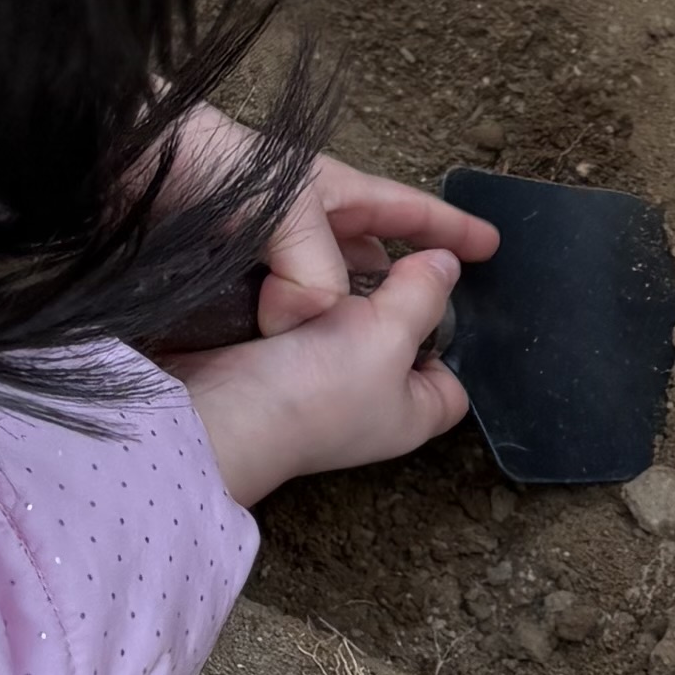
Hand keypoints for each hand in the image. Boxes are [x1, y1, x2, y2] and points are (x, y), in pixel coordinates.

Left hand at [165, 113, 497, 336]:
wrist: (115, 162)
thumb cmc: (204, 162)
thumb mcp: (283, 208)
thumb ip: (312, 268)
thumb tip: (312, 322)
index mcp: (328, 193)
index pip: (405, 211)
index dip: (450, 229)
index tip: (492, 247)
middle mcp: (299, 226)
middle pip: (366, 258)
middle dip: (399, 285)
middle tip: (431, 322)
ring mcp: (260, 255)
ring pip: (319, 295)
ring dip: (342, 322)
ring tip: (370, 352)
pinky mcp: (220, 282)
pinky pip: (270, 317)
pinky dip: (287, 339)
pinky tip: (295, 360)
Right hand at [175, 245, 471, 502]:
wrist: (221, 409)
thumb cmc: (316, 390)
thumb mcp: (390, 333)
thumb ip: (422, 294)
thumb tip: (446, 262)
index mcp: (410, 414)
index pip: (451, 383)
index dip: (453, 343)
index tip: (437, 297)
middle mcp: (370, 406)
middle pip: (398, 347)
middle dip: (394, 305)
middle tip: (389, 264)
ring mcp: (321, 388)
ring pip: (347, 330)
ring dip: (341, 296)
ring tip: (341, 260)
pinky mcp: (278, 367)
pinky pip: (302, 326)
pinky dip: (302, 301)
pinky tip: (301, 274)